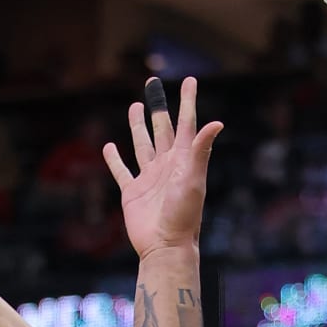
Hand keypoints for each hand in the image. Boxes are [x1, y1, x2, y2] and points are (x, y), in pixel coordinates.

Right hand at [103, 77, 222, 260]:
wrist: (165, 246)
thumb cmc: (184, 215)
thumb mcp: (194, 180)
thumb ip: (201, 151)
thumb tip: (216, 123)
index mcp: (184, 159)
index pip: (186, 123)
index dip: (187, 101)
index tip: (189, 80)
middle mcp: (167, 165)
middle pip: (162, 128)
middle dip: (158, 106)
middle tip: (152, 83)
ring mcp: (149, 178)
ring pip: (142, 144)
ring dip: (139, 126)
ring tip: (135, 106)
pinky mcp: (132, 193)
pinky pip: (122, 171)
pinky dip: (115, 159)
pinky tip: (110, 147)